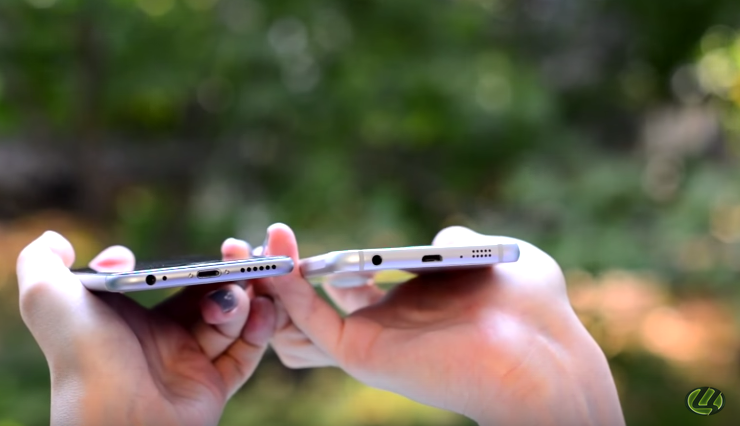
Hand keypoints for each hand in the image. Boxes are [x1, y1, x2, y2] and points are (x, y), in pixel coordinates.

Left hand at [17, 231, 275, 425]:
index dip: (184, 264)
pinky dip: (259, 329)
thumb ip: (41, 259)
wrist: (113, 417)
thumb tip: (59, 238)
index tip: (188, 257)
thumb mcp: (46, 295)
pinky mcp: (212, 387)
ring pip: (229, 320)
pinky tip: (262, 307)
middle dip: (227, 272)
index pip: (168, 280)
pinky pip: (245, 354)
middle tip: (242, 254)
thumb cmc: (79, 353)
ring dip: (242, 297)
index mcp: (128, 317)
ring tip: (247, 285)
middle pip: (206, 295)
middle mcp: (159, 339)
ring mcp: (187, 364)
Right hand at [223, 224, 624, 425]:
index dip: (321, 263)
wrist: (542, 353)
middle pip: (318, 303)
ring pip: (305, 316)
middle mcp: (388, 323)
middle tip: (248, 243)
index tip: (286, 232)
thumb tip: (436, 239)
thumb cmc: (533, 310)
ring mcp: (373, 339)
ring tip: (240, 248)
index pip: (351, 286)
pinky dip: (289, 291)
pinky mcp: (365, 352)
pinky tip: (272, 260)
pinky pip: (315, 320)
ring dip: (272, 281)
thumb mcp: (494, 256)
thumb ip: (457, 241)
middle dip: (281, 274)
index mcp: (413, 304)